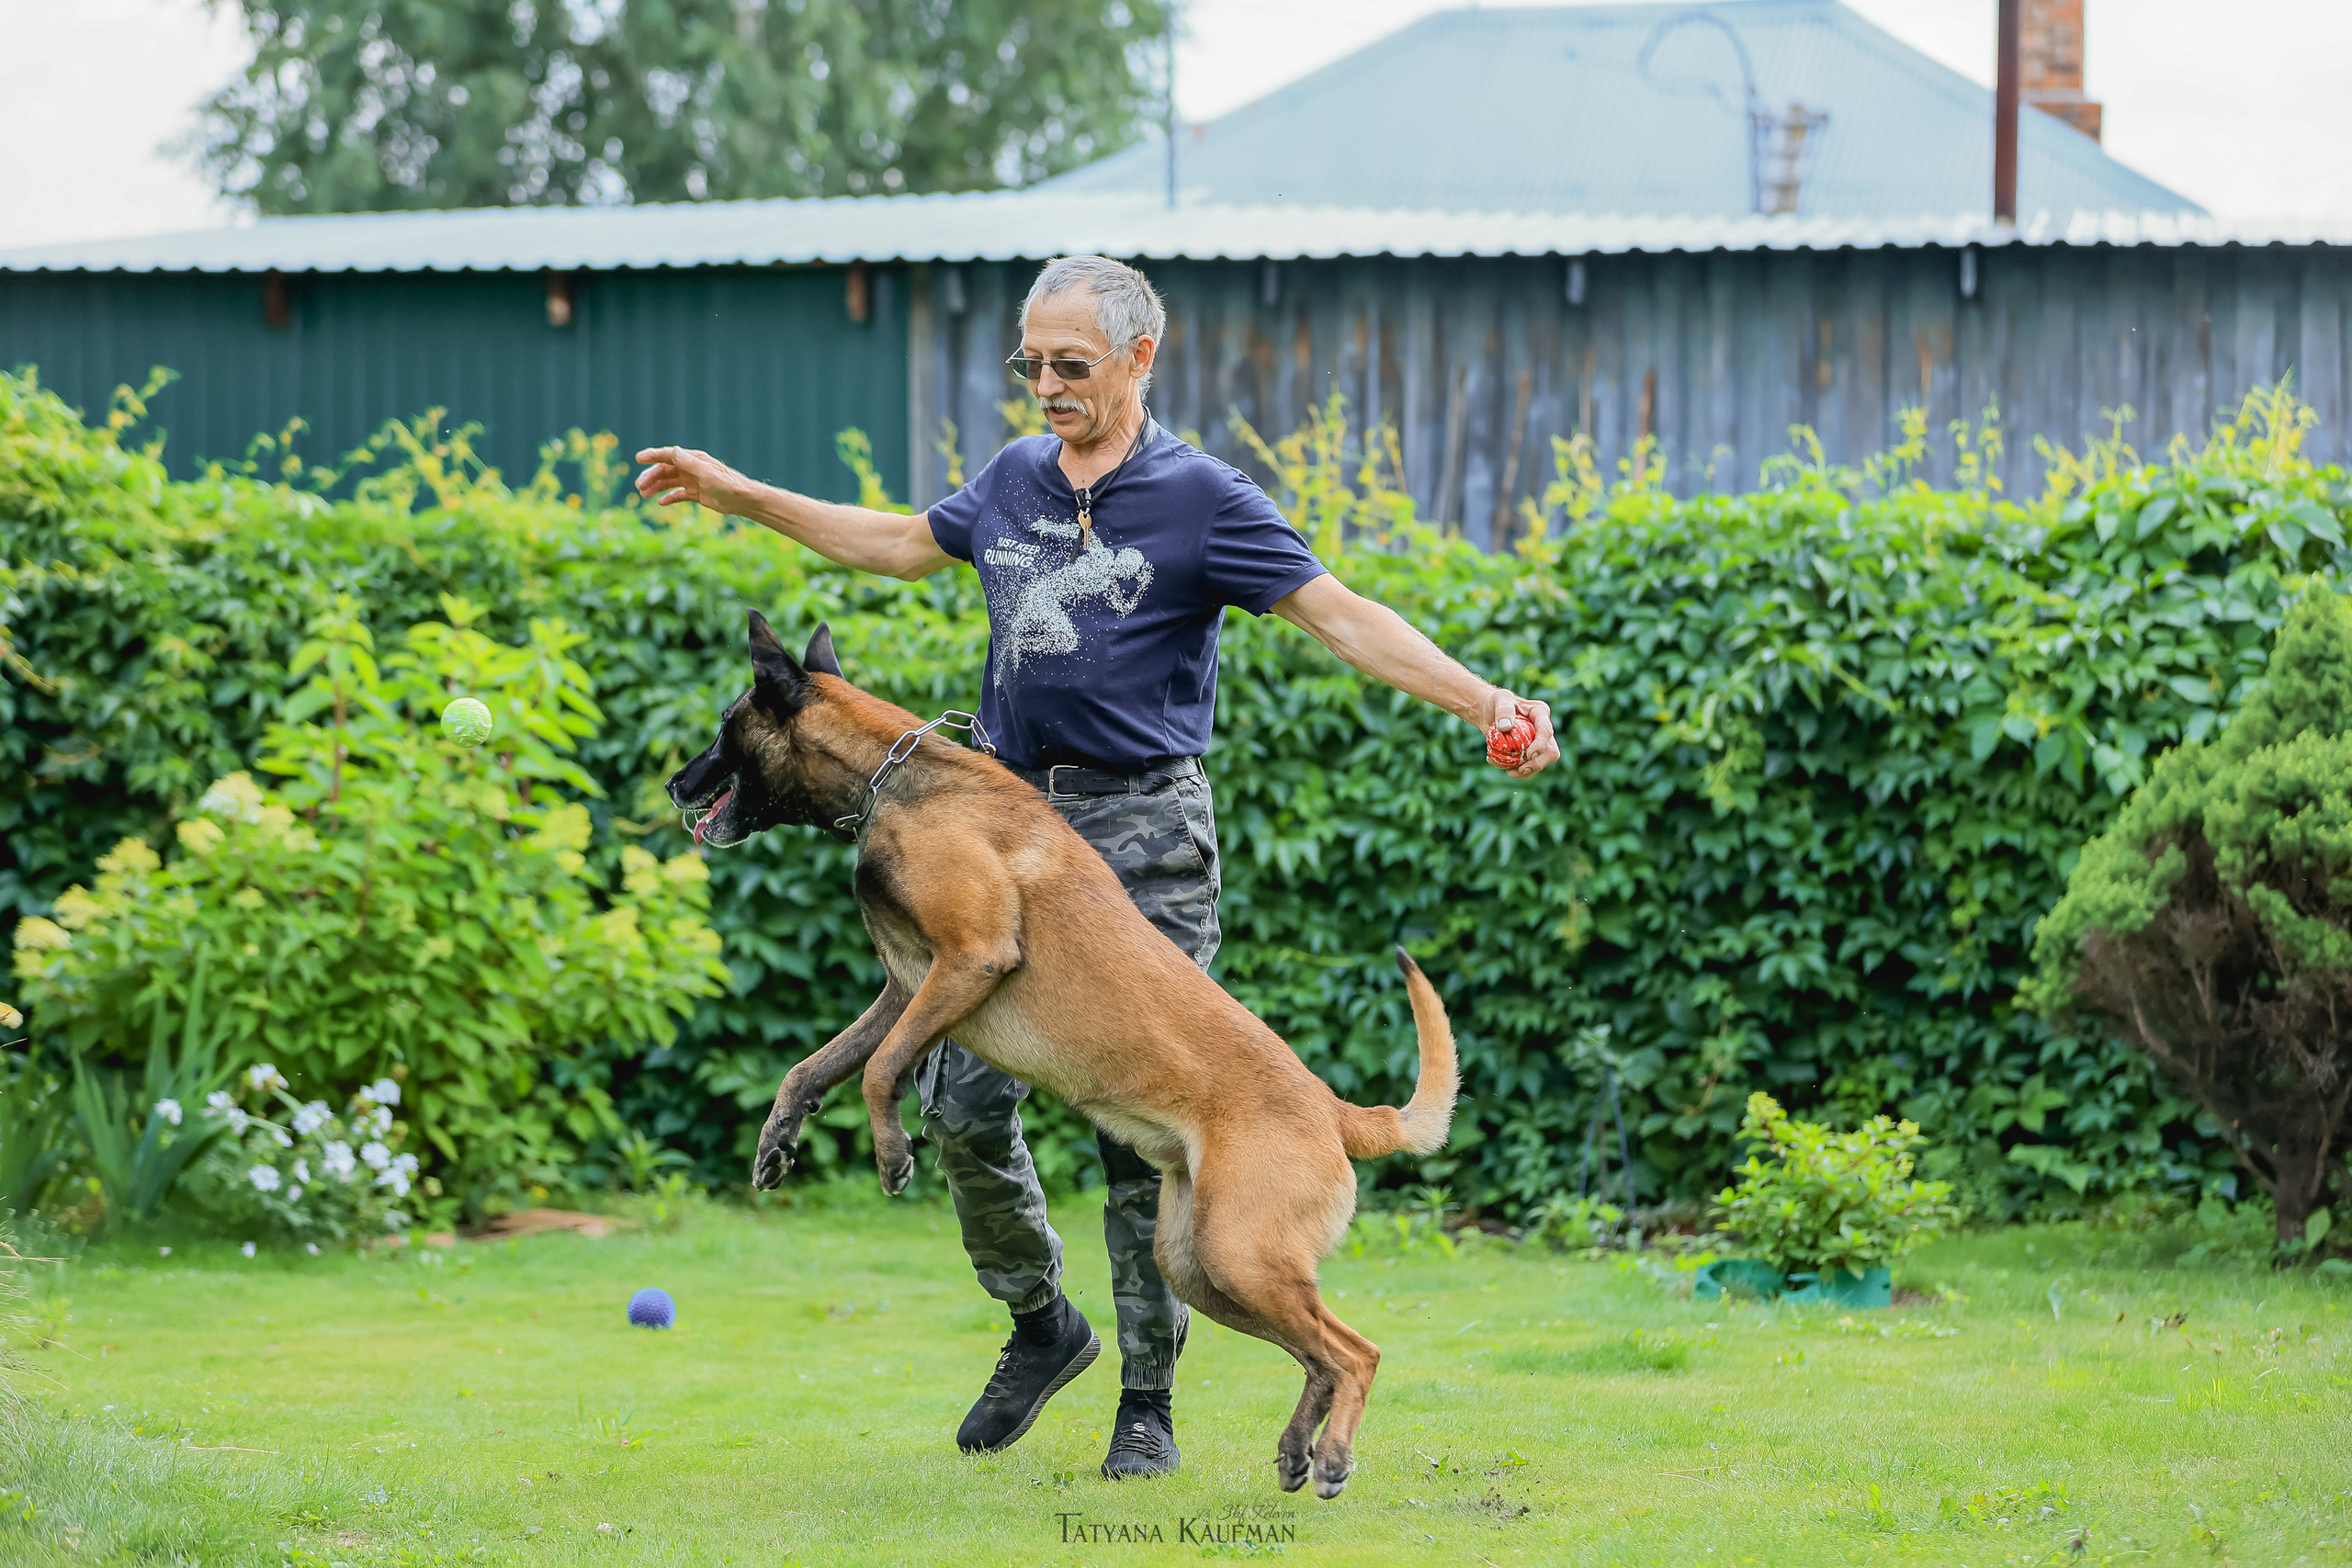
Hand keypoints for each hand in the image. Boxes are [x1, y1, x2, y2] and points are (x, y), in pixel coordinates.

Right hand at [633, 445, 754, 513]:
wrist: (743, 499)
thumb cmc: (727, 484)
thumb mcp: (706, 473)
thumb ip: (689, 463)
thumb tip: (673, 450)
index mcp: (693, 459)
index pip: (668, 455)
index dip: (652, 455)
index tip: (638, 458)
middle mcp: (691, 468)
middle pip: (665, 470)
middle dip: (651, 476)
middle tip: (639, 486)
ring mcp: (693, 481)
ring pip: (669, 482)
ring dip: (656, 487)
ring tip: (644, 495)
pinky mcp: (696, 494)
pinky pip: (678, 494)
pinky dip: (669, 497)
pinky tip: (660, 503)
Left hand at [1483, 689, 1558, 778]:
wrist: (1488, 713)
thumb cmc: (1496, 702)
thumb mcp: (1499, 699)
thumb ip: (1503, 710)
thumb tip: (1506, 727)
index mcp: (1540, 713)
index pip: (1546, 731)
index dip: (1540, 745)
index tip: (1528, 755)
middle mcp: (1542, 730)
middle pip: (1551, 752)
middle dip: (1538, 763)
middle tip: (1521, 769)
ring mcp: (1536, 743)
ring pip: (1541, 763)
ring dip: (1527, 772)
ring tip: (1508, 771)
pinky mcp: (1527, 753)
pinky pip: (1527, 767)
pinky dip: (1515, 771)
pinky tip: (1500, 765)